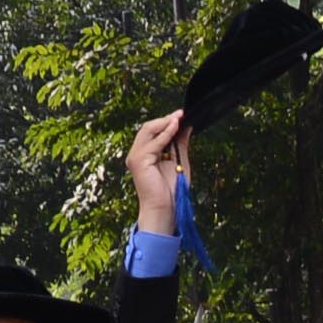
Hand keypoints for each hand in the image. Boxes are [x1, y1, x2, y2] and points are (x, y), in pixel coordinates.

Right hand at [127, 110, 187, 230]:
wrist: (164, 209)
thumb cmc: (171, 191)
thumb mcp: (180, 161)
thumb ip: (181, 144)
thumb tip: (186, 127)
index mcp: (145, 154)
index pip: (153, 131)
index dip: (166, 122)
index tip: (181, 116)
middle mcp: (137, 153)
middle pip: (148, 128)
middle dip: (165, 119)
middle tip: (180, 114)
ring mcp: (136, 156)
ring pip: (148, 131)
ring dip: (165, 123)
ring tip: (178, 118)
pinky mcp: (139, 160)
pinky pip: (154, 142)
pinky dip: (165, 133)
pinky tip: (175, 127)